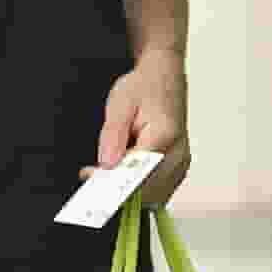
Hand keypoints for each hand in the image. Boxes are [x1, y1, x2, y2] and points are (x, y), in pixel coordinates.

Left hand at [85, 56, 190, 205]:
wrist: (163, 76)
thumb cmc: (144, 86)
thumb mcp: (119, 104)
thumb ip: (113, 136)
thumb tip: (107, 165)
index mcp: (164, 136)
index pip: (136, 172)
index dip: (111, 181)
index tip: (90, 178)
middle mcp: (178, 153)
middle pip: (146, 189)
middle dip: (117, 189)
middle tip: (92, 176)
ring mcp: (181, 162)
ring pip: (153, 194)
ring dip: (128, 190)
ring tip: (106, 173)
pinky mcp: (179, 166)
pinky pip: (158, 189)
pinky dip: (139, 187)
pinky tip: (123, 174)